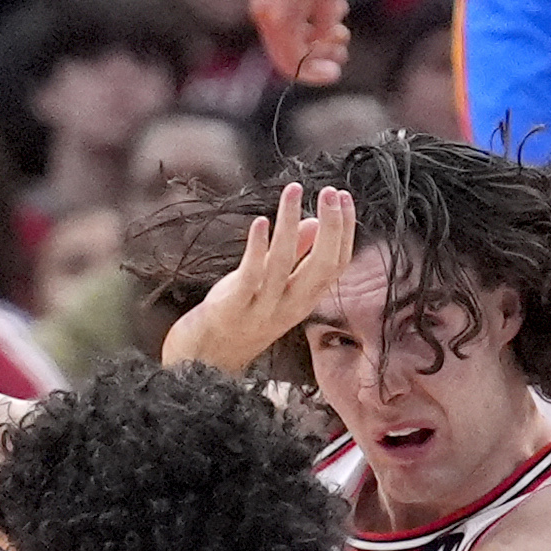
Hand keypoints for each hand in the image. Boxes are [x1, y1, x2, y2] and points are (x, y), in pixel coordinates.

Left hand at [161, 184, 359, 370]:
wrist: (205, 358)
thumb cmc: (239, 316)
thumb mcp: (271, 284)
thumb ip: (294, 255)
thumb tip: (313, 222)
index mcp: (305, 299)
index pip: (336, 263)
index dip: (344, 230)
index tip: (344, 197)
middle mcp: (291, 305)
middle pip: (322, 265)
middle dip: (331, 226)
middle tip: (331, 192)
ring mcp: (263, 308)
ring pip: (284, 264)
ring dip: (290, 223)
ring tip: (294, 192)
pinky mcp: (234, 307)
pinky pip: (251, 276)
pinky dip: (258, 248)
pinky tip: (261, 222)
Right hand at [251, 0, 353, 87]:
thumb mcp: (331, 1)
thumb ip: (324, 33)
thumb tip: (320, 48)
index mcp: (278, 21)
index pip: (293, 65)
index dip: (316, 74)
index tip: (337, 71)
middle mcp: (262, 13)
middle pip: (286, 54)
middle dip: (317, 56)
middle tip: (343, 47)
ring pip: (284, 36)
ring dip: (312, 39)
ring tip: (340, 29)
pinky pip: (280, 18)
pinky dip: (301, 23)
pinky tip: (324, 11)